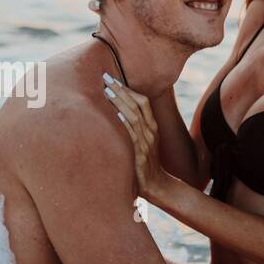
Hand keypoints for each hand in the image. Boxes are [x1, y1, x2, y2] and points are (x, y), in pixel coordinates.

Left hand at [102, 74, 170, 200]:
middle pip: (137, 105)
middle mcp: (151, 131)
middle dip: (121, 90)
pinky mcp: (140, 154)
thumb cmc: (146, 162)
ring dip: (121, 103)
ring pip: (134, 117)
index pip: (142, 101)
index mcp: (152, 126)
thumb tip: (118, 113)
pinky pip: (134, 137)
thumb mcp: (144, 141)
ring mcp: (146, 142)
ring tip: (107, 91)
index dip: (128, 89)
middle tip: (105, 78)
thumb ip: (135, 127)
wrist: (158, 185)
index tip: (113, 79)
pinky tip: (117, 115)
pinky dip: (126, 124)